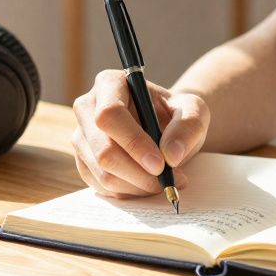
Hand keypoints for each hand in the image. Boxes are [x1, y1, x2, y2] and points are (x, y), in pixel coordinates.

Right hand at [71, 70, 209, 197]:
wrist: (166, 128)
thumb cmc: (176, 114)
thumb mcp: (194, 111)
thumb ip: (188, 127)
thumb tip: (171, 154)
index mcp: (110, 83)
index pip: (110, 114)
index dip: (133, 142)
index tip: (160, 164)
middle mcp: (87, 107)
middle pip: (102, 149)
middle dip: (137, 172)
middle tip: (167, 180)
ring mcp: (81, 136)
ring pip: (101, 172)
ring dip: (136, 185)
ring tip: (163, 181)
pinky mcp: (82, 161)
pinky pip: (100, 186)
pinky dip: (128, 191)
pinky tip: (147, 183)